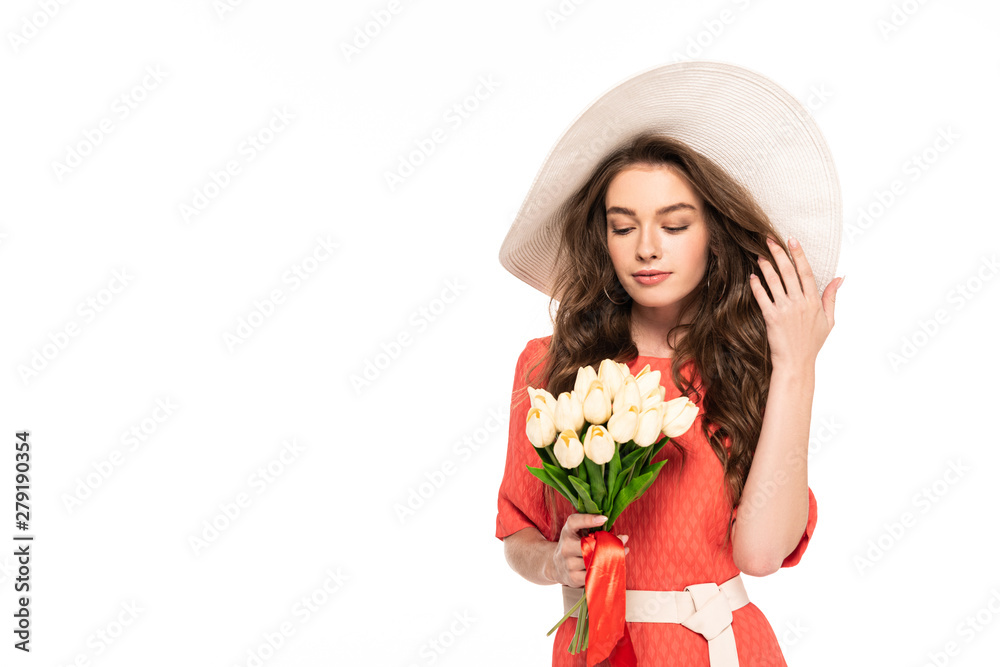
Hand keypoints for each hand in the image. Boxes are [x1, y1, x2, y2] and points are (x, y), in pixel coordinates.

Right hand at [548, 514, 628, 587]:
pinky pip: (593, 575)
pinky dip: (604, 571)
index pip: (574, 522)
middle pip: (588, 544)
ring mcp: (568, 563)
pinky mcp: (573, 578)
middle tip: (621, 541)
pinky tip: (611, 568)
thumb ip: (598, 531)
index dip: (589, 519)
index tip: (605, 518)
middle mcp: (565, 546)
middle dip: (607, 543)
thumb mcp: (579, 533)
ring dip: (609, 559)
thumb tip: (624, 537)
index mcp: (567, 531)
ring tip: (620, 555)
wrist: (556, 565)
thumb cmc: (575, 545)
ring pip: (593, 561)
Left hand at [750, 236, 843, 369]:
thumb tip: (840, 278)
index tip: (791, 240)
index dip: (798, 254)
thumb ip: (831, 297)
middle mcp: (800, 303)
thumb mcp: (829, 320)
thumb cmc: (812, 343)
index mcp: (814, 301)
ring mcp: (786, 310)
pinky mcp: (772, 318)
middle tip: (768, 239)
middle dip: (778, 253)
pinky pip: (762, 297)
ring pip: (774, 282)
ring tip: (759, 254)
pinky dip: (757, 286)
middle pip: (788, 272)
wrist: (796, 363)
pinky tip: (752, 276)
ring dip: (766, 266)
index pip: (806, 272)